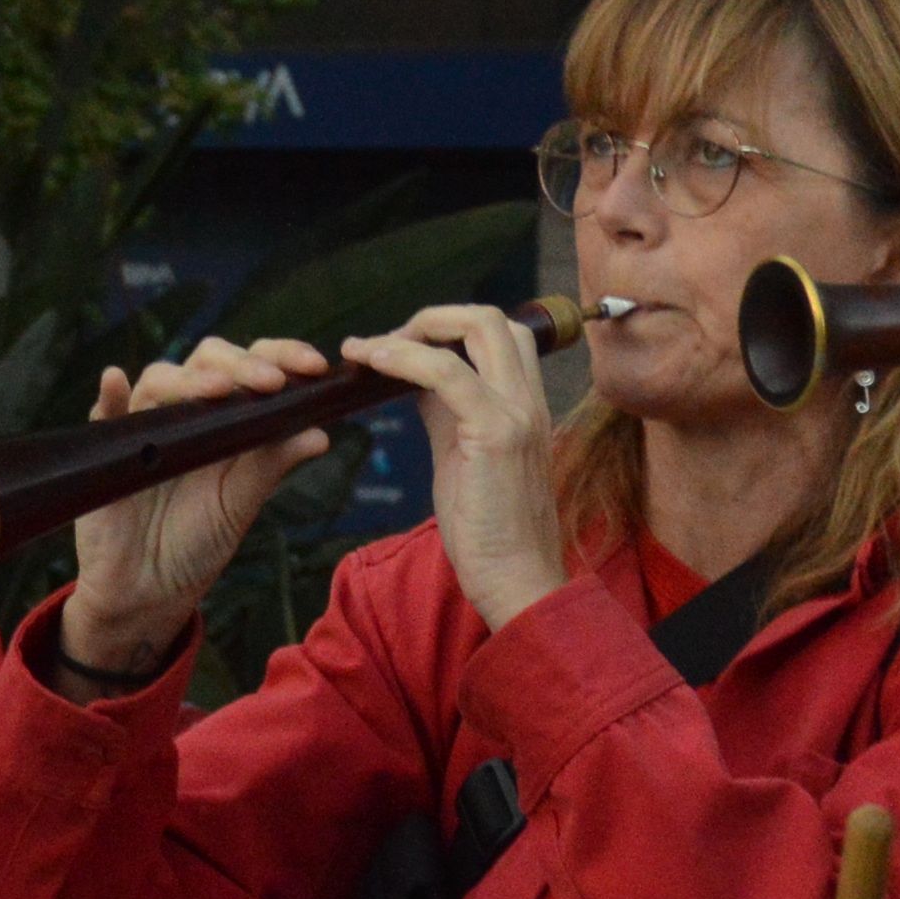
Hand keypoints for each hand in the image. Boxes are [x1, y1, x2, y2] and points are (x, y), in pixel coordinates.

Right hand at [55, 338, 337, 680]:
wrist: (149, 589)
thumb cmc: (197, 542)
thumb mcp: (241, 504)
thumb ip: (272, 465)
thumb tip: (320, 433)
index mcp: (226, 418)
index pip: (252, 367)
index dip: (282, 356)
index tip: (314, 366)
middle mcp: (187, 412)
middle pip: (208, 359)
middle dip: (242, 363)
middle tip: (271, 382)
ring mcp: (145, 424)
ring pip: (161, 380)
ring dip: (189, 379)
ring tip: (216, 389)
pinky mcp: (107, 448)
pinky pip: (104, 413)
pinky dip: (109, 395)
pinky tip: (115, 380)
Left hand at [350, 303, 568, 635]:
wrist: (517, 580)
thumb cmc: (489, 532)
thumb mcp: (464, 458)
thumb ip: (448, 416)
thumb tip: (415, 384)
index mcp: (523, 406)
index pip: (498, 336)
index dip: (448, 330)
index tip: (402, 350)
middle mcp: (528, 401)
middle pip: (491, 319)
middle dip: (433, 318)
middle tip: (386, 344)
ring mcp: (517, 413)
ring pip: (479, 327)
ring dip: (415, 328)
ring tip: (370, 350)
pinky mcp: (496, 433)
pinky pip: (448, 372)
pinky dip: (405, 357)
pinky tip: (372, 362)